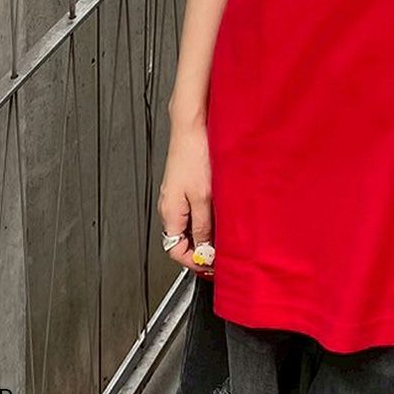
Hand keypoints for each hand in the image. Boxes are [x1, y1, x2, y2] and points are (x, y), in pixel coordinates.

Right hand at [159, 120, 215, 279]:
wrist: (193, 127)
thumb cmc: (195, 155)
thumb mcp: (203, 197)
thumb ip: (203, 226)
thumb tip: (204, 250)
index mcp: (170, 213)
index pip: (176, 251)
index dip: (194, 261)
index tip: (212, 266)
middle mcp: (170, 206)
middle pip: (183, 239)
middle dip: (202, 250)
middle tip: (221, 255)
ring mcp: (177, 196)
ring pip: (190, 225)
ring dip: (206, 233)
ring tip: (224, 236)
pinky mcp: (186, 185)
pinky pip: (194, 210)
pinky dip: (207, 217)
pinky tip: (220, 214)